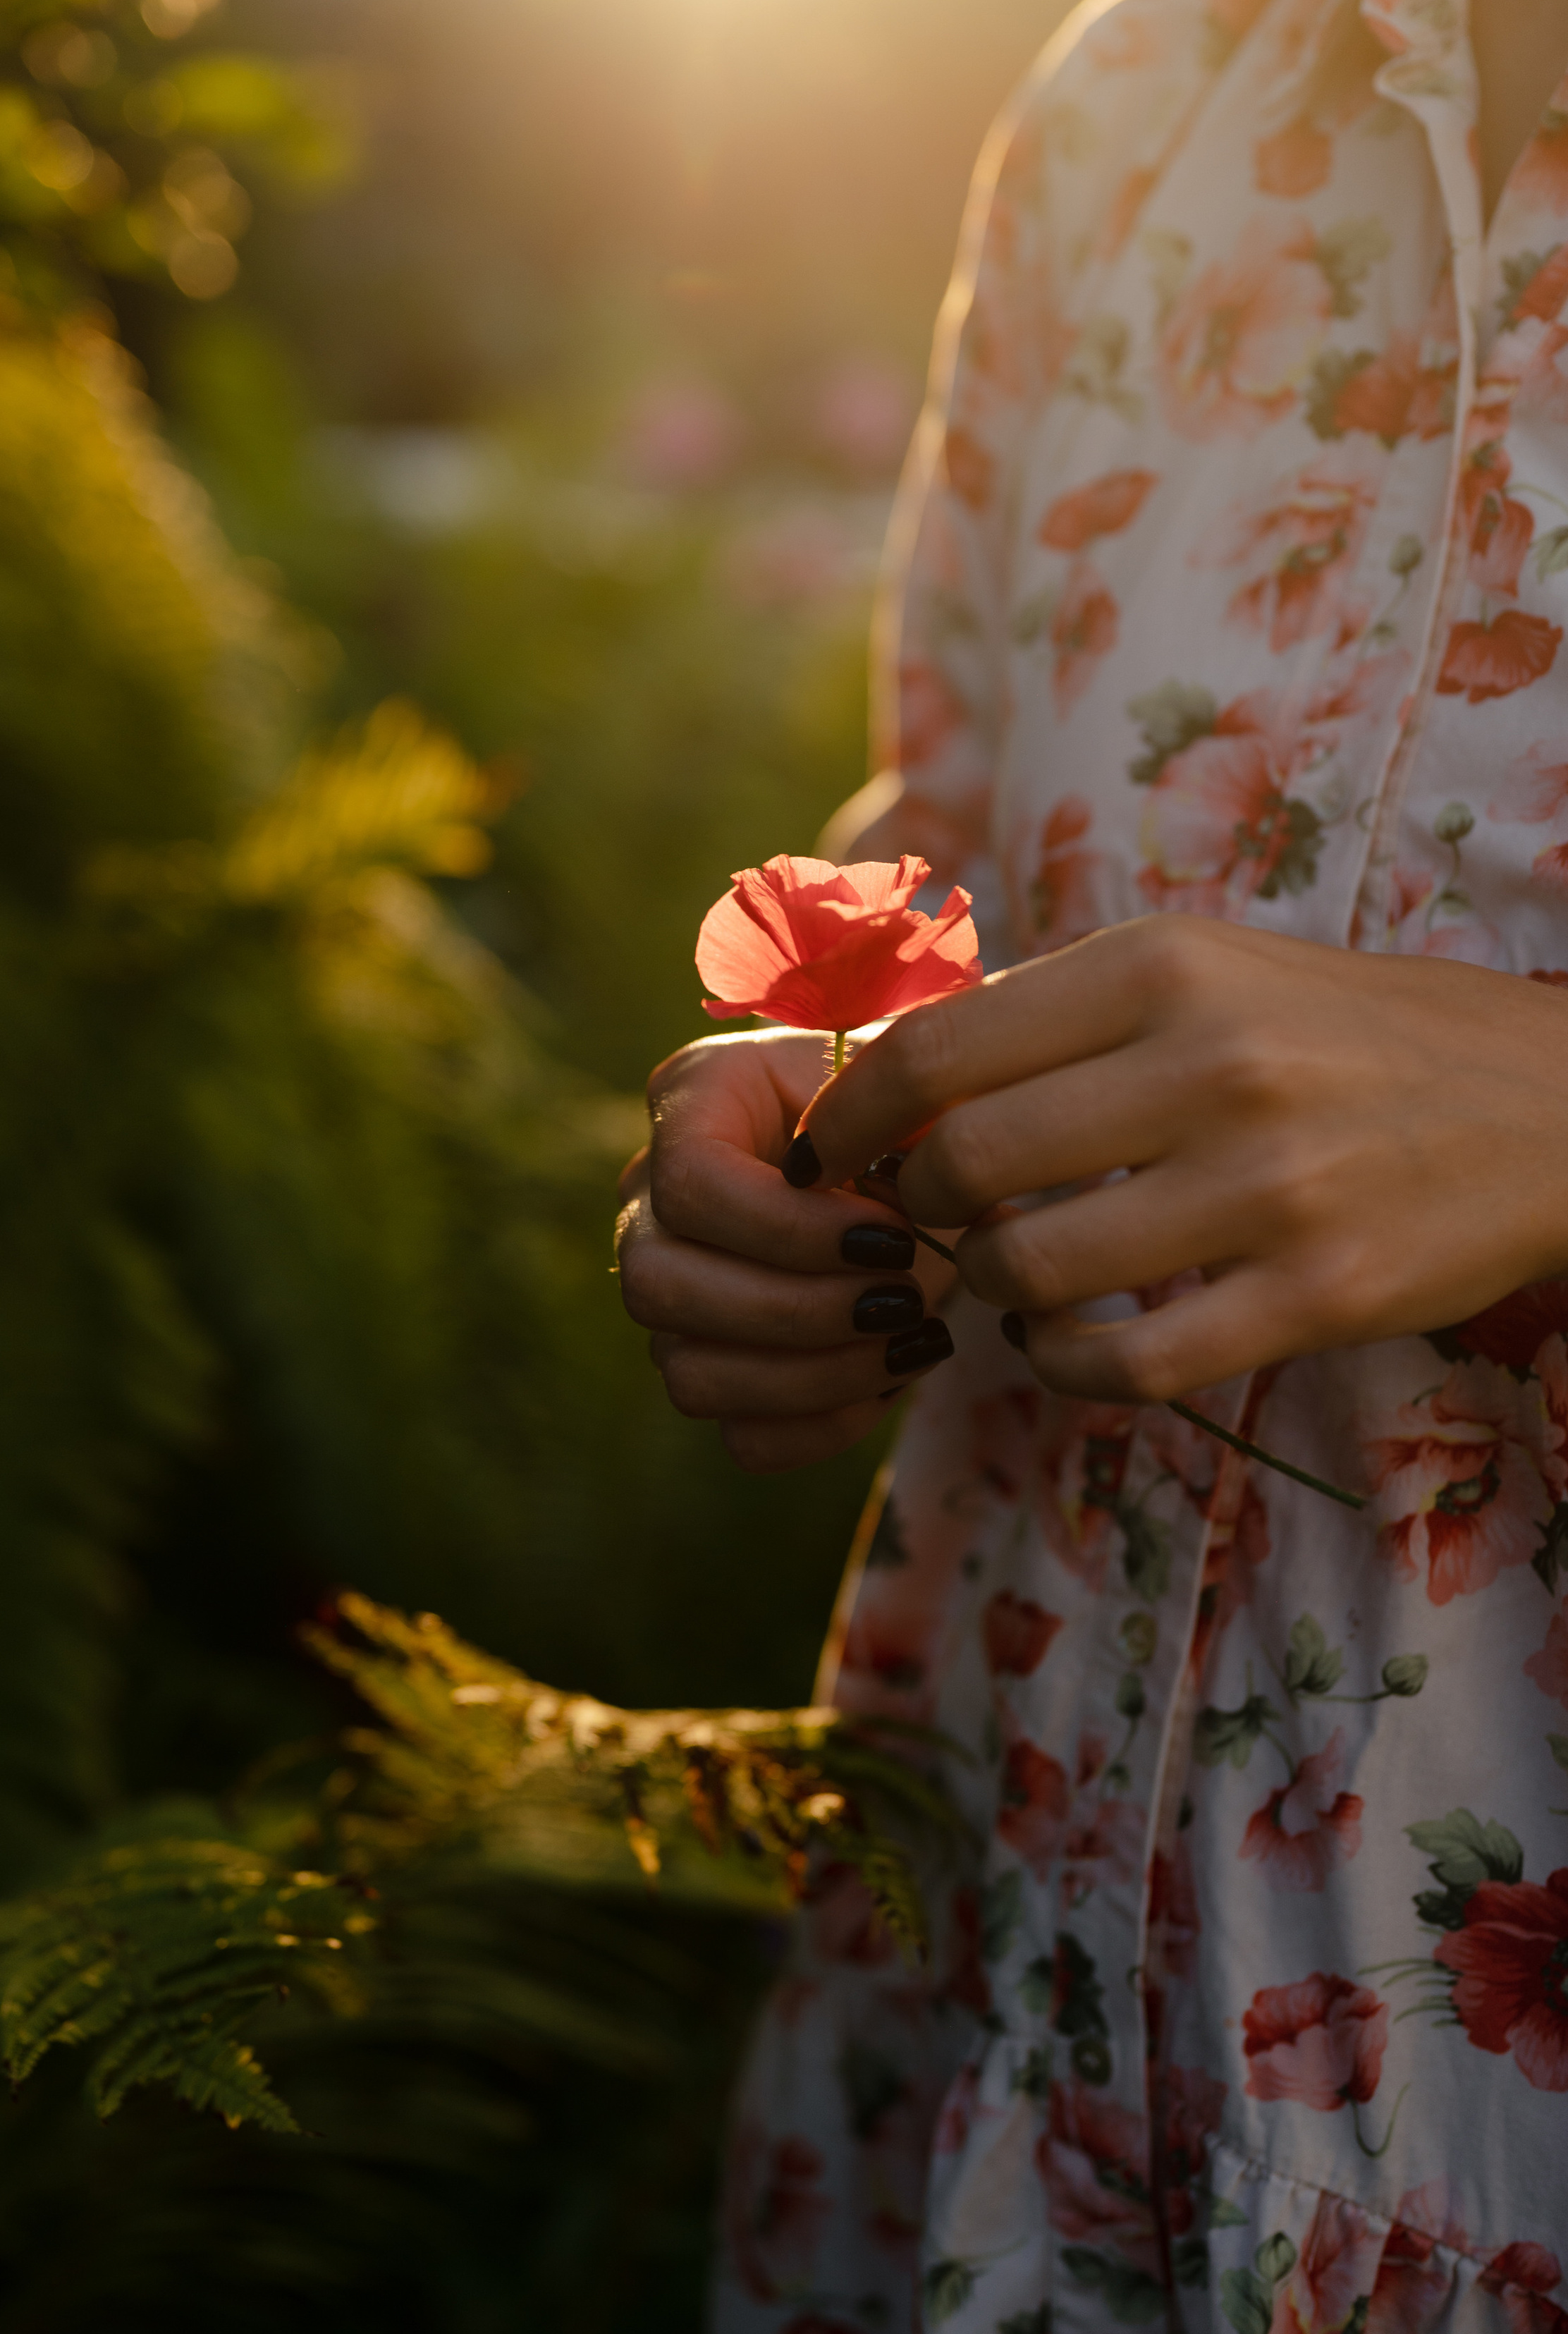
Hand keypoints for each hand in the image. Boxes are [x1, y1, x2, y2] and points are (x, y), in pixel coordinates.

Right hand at [615, 1029, 958, 1472]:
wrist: (916, 1177)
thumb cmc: (910, 1119)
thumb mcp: (916, 1094)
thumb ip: (908, 1122)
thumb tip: (900, 1193)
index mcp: (694, 1099)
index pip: (689, 1182)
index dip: (788, 1228)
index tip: (894, 1237)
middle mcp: (649, 1200)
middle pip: (661, 1285)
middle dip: (801, 1309)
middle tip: (904, 1296)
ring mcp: (668, 1296)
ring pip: (690, 1373)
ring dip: (818, 1375)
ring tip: (911, 1338)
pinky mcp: (709, 1370)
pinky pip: (742, 1437)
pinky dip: (826, 1425)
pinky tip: (890, 1376)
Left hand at [784, 914, 1567, 1403]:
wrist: (1551, 1102)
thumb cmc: (1344, 1033)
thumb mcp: (1208, 970)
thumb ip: (1062, 1011)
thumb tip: (895, 1061)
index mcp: (1165, 966)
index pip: (937, 1048)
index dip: (854, 1115)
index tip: (837, 1150)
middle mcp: (1210, 1064)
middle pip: (964, 1161)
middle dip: (915, 1207)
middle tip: (926, 1221)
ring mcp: (1267, 1185)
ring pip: (1032, 1269)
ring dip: (987, 1291)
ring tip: (1004, 1281)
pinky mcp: (1317, 1294)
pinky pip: (1126, 1364)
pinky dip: (1062, 1367)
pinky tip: (1065, 1345)